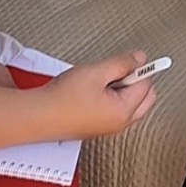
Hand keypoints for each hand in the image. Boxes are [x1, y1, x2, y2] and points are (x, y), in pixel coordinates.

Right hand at [41, 51, 158, 139]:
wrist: (39, 115)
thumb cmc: (63, 98)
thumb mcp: (97, 72)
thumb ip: (122, 63)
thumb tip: (140, 59)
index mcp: (124, 111)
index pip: (146, 85)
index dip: (137, 69)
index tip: (127, 60)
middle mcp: (120, 123)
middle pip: (144, 98)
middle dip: (135, 82)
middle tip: (113, 73)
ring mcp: (108, 127)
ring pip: (130, 104)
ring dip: (121, 90)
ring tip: (98, 82)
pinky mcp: (97, 127)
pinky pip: (114, 110)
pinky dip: (109, 99)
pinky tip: (90, 92)